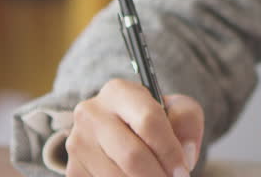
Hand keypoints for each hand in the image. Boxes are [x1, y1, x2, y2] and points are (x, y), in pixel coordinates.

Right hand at [65, 78, 204, 176]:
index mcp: (118, 92)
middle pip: (132, 155)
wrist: (119, 130)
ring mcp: (77, 143)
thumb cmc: (152, 118)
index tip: (183, 169)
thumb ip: (186, 121)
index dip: (170, 150)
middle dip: (158, 175)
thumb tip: (185, 154)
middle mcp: (91, 114)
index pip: (148, 121)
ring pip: (116, 176)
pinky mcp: (73, 170)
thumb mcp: (175, 109)